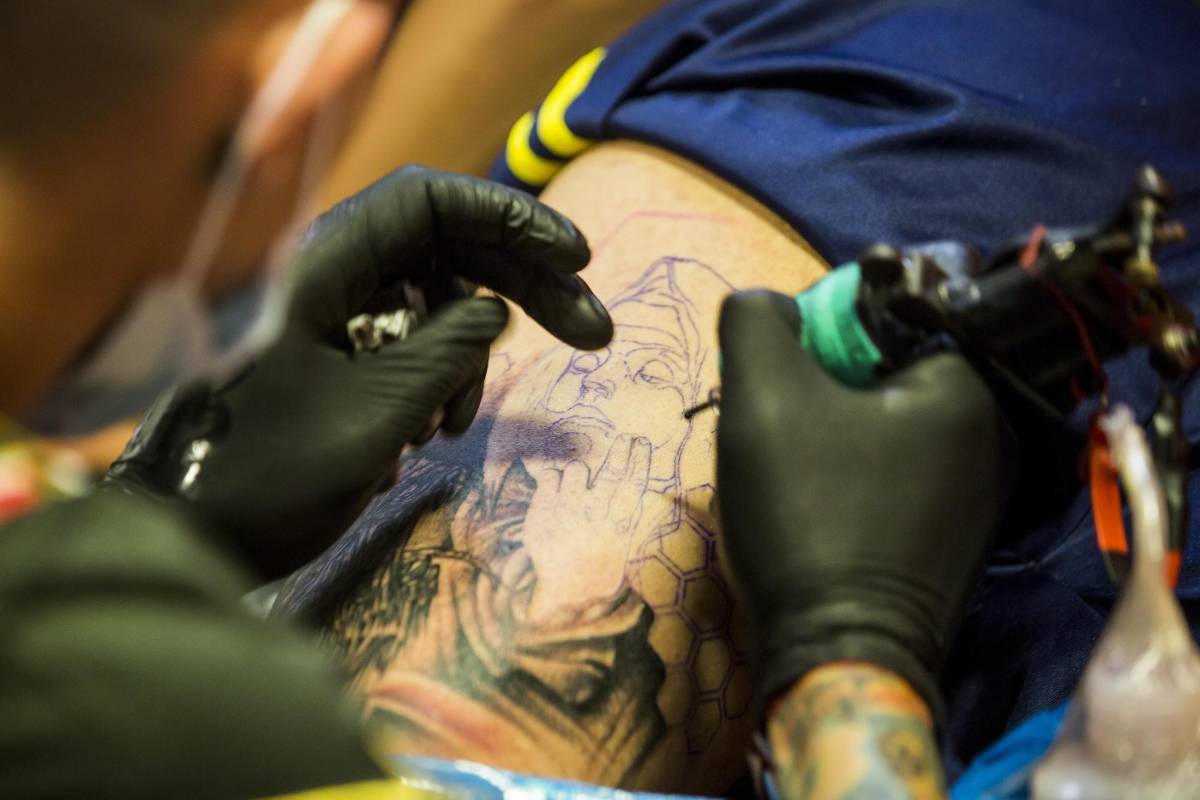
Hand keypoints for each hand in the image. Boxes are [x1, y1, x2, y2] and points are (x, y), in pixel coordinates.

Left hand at [106, 168, 613, 577]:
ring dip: (471, 351)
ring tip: (465, 423)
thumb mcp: (377, 414)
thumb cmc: (266, 475)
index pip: (430, 202)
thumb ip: (448, 352)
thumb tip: (493, 316)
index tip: (576, 258)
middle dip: (521, 287)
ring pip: (429, 299)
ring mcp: (325, 313)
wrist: (182, 535)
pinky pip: (403, 340)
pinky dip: (436, 376)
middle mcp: (324, 273)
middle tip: (594, 332)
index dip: (512, 219)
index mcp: (322, 265)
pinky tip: (436, 430)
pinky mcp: (327, 351)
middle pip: (444, 248)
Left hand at [522, 435, 651, 620]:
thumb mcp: (620, 547)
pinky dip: (553, 478)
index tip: (641, 443)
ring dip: (578, 471)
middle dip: (620, 452)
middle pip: (612, 472)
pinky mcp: (543, 508)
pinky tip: (555, 493)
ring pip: (576, 468)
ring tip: (576, 486)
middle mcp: (596, 514)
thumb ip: (627, 517)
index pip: (634, 485)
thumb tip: (637, 488)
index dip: (639, 460)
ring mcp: (568, 509)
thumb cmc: (596, 567)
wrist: (563, 591)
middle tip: (626, 439)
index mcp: (619, 525)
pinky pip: (550, 475)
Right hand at [715, 290, 1011, 718]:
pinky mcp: (960, 541)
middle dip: (827, 383)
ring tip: (792, 465)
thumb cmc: (807, 513)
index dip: (825, 328)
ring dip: (836, 429)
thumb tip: (775, 306)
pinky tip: (819, 502)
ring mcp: (984, 497)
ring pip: (892, 425)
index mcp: (968, 389)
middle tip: (780, 420)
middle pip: (891, 371)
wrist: (837, 655)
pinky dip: (857, 474)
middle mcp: (996, 438)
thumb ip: (756, 320)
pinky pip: (903, 475)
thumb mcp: (759, 395)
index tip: (784, 368)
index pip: (891, 314)